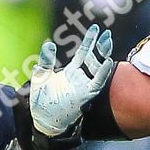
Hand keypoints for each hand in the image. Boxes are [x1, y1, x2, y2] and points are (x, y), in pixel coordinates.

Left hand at [29, 23, 114, 138]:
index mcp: (71, 72)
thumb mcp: (41, 77)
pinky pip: (97, 82)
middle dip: (101, 46)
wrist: (43, 120)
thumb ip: (46, 60)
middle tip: (106, 33)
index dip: (89, 41)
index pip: (83, 53)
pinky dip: (103, 72)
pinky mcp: (85, 95)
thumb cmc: (42, 101)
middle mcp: (80, 78)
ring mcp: (84, 86)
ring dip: (103, 55)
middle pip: (94, 58)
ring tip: (108, 41)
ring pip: (98, 68)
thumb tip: (49, 44)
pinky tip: (107, 61)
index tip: (96, 29)